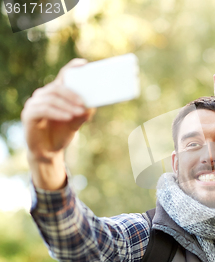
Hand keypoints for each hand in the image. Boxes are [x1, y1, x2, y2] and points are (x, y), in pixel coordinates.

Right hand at [22, 58, 94, 188]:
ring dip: (67, 105)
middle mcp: (43, 95)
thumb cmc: (62, 133)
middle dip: (72, 95)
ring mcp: (34, 104)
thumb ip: (83, 112)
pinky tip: (68, 117)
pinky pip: (43, 109)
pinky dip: (57, 112)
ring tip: (79, 112)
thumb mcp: (77, 121)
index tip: (84, 64)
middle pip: (57, 87)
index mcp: (56, 93)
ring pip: (51, 98)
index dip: (72, 68)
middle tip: (84, 103)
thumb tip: (93, 105)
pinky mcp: (29, 115)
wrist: (49, 151)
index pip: (63, 76)